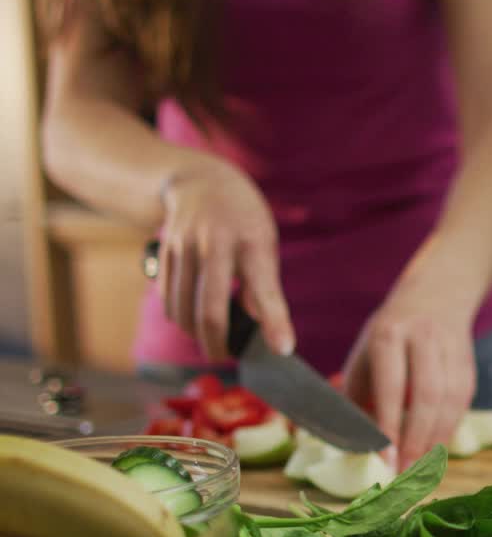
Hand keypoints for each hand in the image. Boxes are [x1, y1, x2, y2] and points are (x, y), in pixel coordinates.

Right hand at [157, 161, 293, 359]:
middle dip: (217, 343)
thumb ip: (263, 285)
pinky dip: (179, 316)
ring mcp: (185, 247)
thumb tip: (258, 325)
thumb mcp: (265, 244)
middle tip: (226, 356)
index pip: (265, 290)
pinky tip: (191, 317)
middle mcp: (215, 244)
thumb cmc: (243, 220)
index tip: (283, 350)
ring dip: (195, 332)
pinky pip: (168, 298)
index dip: (274, 322)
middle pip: (210, 310)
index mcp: (252, 242)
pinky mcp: (164, 252)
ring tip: (211, 337)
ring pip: (183, 309)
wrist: (201, 181)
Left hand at [342, 278, 475, 471]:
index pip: (391, 385)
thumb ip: (356, 393)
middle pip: (426, 395)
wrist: (437, 293)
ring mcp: (450, 348)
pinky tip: (438, 448)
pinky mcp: (469, 362)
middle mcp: (423, 338)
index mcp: (389, 334)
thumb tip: (350, 440)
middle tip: (406, 472)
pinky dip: (450, 428)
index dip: (388, 424)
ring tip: (422, 469)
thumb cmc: (391, 332)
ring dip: (436, 439)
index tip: (384, 459)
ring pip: (450, 400)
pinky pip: (463, 400)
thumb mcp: (365, 352)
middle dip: (417, 439)